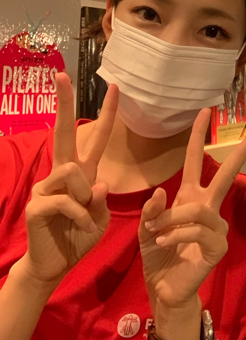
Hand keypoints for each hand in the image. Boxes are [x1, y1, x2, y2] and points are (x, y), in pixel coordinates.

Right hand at [21, 73, 117, 285]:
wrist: (55, 264)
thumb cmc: (79, 236)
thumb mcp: (100, 217)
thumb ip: (102, 200)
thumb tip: (98, 184)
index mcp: (83, 171)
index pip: (96, 136)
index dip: (107, 112)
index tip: (114, 86)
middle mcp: (64, 172)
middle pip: (64, 131)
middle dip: (64, 102)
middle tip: (61, 75)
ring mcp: (46, 186)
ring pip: (72, 172)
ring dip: (86, 196)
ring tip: (86, 217)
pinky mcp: (37, 204)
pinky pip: (66, 200)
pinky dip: (80, 216)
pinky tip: (80, 228)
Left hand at [139, 109, 245, 312]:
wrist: (164, 289)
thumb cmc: (158, 255)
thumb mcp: (146, 228)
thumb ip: (152, 209)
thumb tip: (162, 190)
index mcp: (191, 196)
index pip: (196, 160)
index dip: (198, 136)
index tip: (205, 112)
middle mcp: (208, 206)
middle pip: (229, 173)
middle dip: (244, 150)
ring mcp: (217, 226)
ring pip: (199, 207)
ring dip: (172, 218)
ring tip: (155, 231)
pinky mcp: (218, 246)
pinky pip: (198, 229)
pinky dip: (176, 234)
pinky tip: (163, 242)